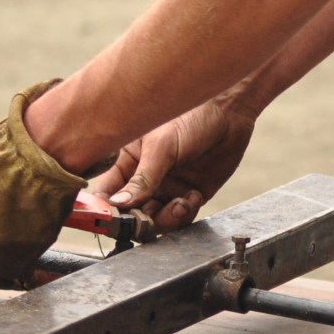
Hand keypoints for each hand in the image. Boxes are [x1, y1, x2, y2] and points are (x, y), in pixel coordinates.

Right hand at [90, 97, 257, 231]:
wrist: (228, 114)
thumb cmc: (188, 117)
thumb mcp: (160, 147)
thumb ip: (142, 178)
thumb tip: (119, 204)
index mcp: (127, 161)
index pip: (107, 191)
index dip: (106, 208)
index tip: (111, 219)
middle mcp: (144, 178)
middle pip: (130, 212)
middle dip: (138, 220)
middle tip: (147, 219)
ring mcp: (167, 188)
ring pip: (155, 219)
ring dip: (165, 219)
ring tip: (179, 204)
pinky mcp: (190, 195)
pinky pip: (180, 217)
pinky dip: (185, 213)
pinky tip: (193, 196)